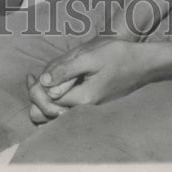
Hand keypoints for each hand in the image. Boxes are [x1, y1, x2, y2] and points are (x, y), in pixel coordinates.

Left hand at [26, 36, 155, 122]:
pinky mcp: (91, 106)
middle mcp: (85, 110)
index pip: (47, 102)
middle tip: (30, 79)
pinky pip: (66, 111)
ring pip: (56, 115)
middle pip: (49, 114)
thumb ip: (66, 69)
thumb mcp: (90, 57)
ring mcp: (89, 110)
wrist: (142, 63)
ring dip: (44, 100)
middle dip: (36, 97)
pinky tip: (53, 88)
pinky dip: (55, 102)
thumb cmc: (118, 55)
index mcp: (83, 100)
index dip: (34, 90)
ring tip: (39, 82)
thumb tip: (43, 81)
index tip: (29, 76)